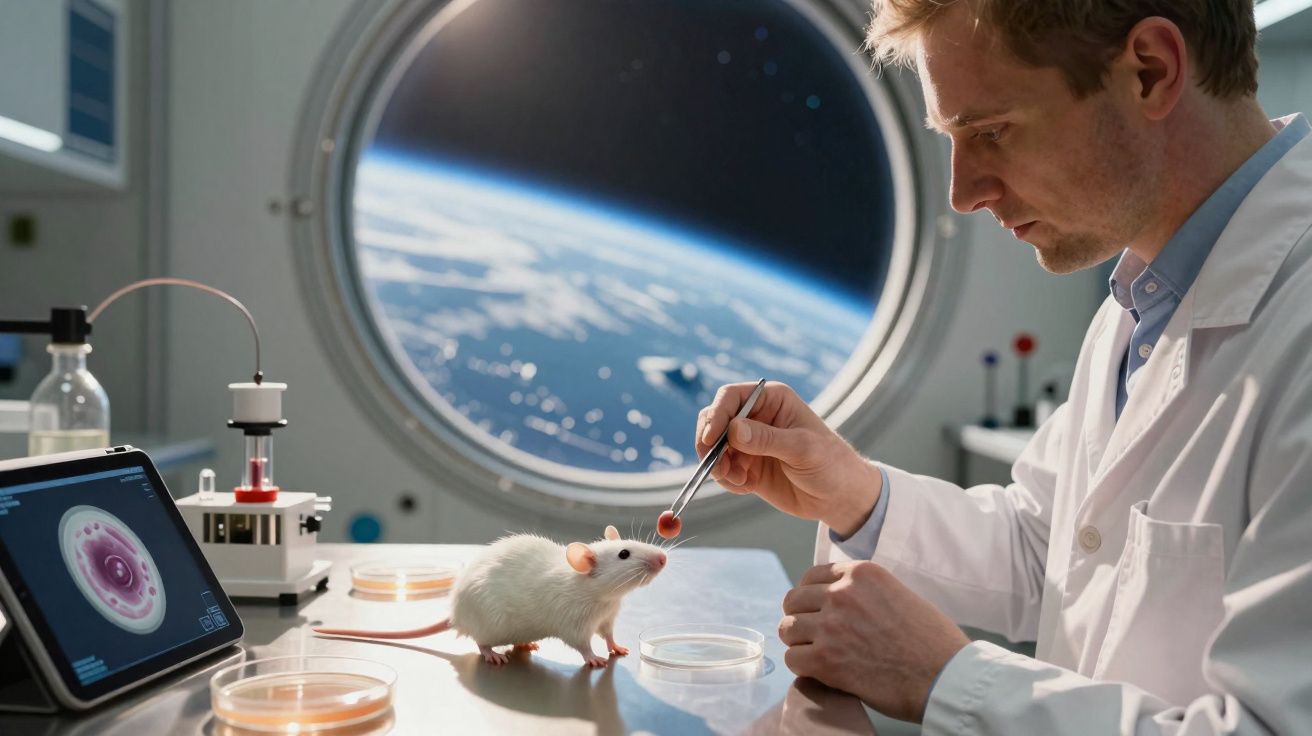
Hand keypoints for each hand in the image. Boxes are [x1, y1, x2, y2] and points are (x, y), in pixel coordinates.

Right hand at [696, 381, 881, 535]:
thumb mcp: (802, 449)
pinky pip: (722, 469)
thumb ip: (767, 439)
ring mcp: (749, 442)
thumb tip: (733, 430)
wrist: (839, 497)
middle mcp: (756, 417)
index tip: (710, 439)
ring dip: (718, 465)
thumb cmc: (831, 464)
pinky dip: (727, 480)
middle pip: (715, 420)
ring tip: (739, 480)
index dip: (716, 415)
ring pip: (714, 447)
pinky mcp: (746, 466)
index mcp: (771, 399)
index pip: (731, 397)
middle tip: (718, 466)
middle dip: (710, 443)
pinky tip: (746, 487)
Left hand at [779, 561, 969, 722]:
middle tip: (814, 635)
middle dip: (801, 618)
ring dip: (800, 643)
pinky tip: (820, 671)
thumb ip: (864, 591)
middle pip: (794, 600)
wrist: (946, 676)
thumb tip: (836, 596)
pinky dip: (803, 667)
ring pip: (787, 629)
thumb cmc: (931, 640)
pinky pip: (792, 659)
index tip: (816, 610)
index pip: (811, 576)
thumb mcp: (898, 593)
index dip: (811, 596)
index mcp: (861, 573)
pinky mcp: (825, 660)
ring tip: (818, 654)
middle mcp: (841, 594)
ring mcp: (831, 626)